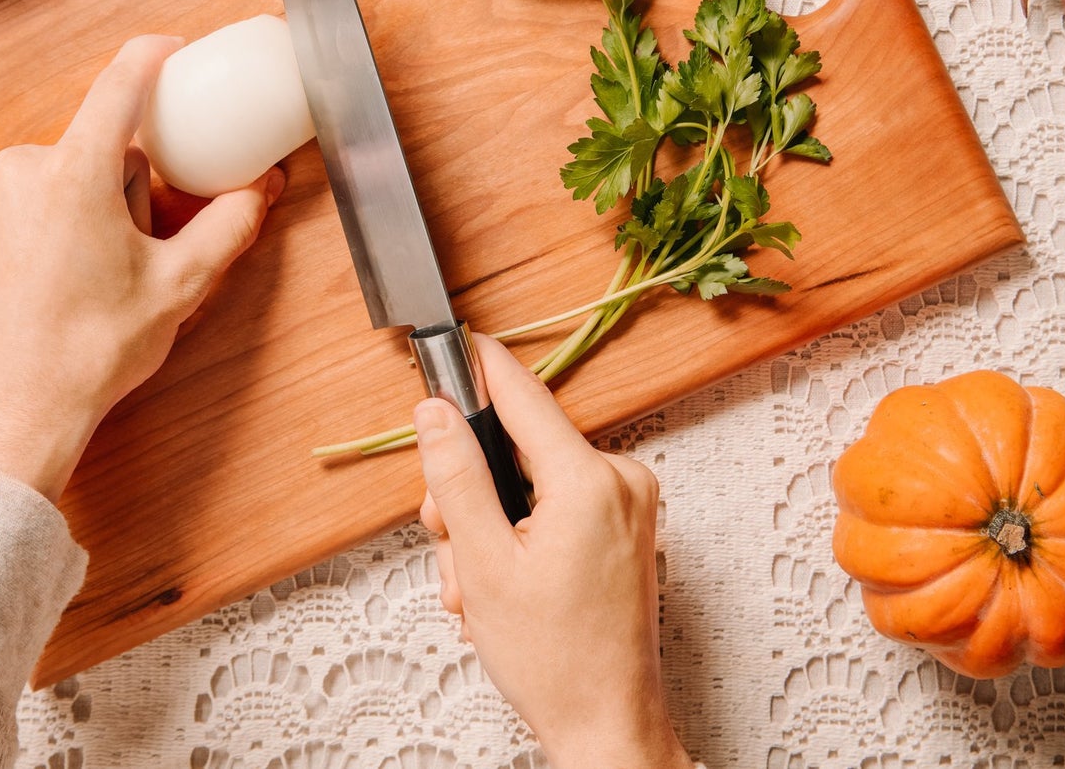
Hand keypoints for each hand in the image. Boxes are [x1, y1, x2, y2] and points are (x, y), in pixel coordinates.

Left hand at [0, 35, 281, 501]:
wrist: (18, 411)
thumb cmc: (94, 352)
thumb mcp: (179, 287)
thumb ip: (228, 225)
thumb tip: (261, 187)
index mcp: (77, 175)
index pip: (120, 86)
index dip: (150, 58)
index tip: (169, 50)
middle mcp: (19, 170)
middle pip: (93, 147)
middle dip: (118, 183)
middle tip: (129, 250)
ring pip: (50, 172)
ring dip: (73, 201)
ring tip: (82, 271)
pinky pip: (9, 199)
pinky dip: (31, 223)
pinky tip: (41, 272)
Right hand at [415, 335, 694, 768]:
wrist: (607, 722)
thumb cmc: (557, 661)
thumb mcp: (482, 563)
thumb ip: (456, 477)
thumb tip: (436, 412)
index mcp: (588, 481)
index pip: (522, 395)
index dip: (478, 366)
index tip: (449, 342)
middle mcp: (619, 481)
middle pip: (517, 447)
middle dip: (470, 494)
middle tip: (453, 547)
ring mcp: (628, 505)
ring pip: (529, 482)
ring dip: (489, 528)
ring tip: (480, 586)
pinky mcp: (625, 527)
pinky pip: (555, 505)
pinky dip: (519, 537)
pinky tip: (506, 585)